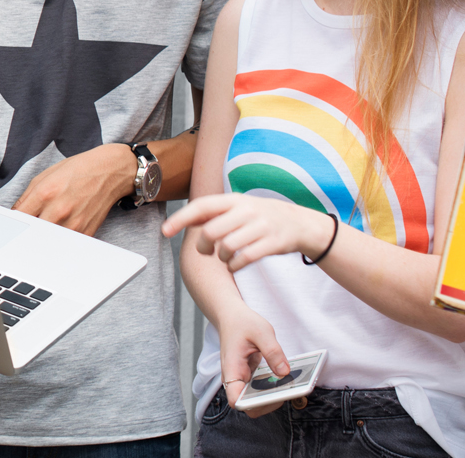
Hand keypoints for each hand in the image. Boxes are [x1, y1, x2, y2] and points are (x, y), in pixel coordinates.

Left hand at [12, 142, 135, 236]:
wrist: (108, 172)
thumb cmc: (76, 171)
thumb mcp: (44, 176)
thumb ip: (26, 197)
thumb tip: (15, 214)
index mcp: (45, 193)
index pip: (19, 218)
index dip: (12, 223)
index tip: (11, 225)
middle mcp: (59, 210)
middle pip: (32, 233)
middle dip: (26, 232)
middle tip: (25, 231)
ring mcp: (74, 224)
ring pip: (48, 242)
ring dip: (42, 238)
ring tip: (43, 231)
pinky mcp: (86, 233)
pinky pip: (65, 244)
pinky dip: (58, 241)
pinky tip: (57, 233)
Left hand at [163, 194, 333, 271]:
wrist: (300, 223)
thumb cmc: (259, 217)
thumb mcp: (238, 207)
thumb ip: (213, 213)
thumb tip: (181, 220)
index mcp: (234, 200)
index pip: (201, 206)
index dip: (181, 218)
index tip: (165, 231)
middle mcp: (247, 210)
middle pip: (211, 231)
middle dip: (203, 246)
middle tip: (206, 251)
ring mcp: (261, 226)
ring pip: (227, 247)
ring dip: (221, 257)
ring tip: (224, 257)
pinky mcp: (273, 243)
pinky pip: (245, 258)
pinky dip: (235, 265)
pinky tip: (235, 264)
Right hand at [214, 302, 290, 416]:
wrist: (231, 317)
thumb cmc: (241, 323)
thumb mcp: (261, 331)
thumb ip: (273, 352)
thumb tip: (284, 373)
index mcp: (232, 368)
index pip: (237, 400)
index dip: (253, 404)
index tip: (271, 396)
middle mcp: (235, 378)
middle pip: (248, 405)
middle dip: (268, 403)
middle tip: (287, 392)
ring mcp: (242, 378)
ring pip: (255, 399)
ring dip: (272, 398)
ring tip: (290, 387)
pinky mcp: (250, 377)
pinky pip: (260, 390)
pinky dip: (273, 390)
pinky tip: (285, 381)